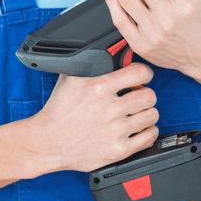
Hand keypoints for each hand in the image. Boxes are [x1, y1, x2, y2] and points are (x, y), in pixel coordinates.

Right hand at [31, 61, 158, 172]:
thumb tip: (111, 50)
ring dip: (146, 113)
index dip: (144, 73)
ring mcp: (115, 131)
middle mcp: (109, 108)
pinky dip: (148, 132)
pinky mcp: (118, 150)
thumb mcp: (70, 78)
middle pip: (150, 96)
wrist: (48, 142)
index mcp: (98, 87)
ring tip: (137, 114)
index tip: (142, 77)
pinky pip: (149, 136)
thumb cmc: (59, 111)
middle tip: (138, 97)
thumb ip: (91, 63)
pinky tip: (139, 129)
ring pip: (152, 115)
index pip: (140, 73)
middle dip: (145, 94)